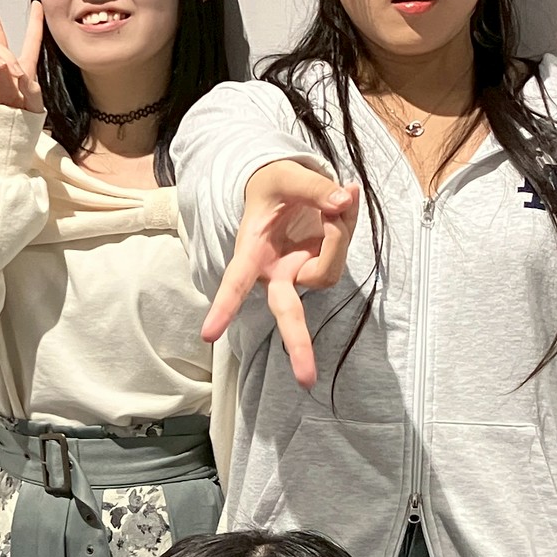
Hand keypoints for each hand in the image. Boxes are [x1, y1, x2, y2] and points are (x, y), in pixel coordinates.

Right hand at [0, 0, 44, 113]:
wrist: (8, 140)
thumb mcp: (34, 99)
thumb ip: (26, 79)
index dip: (34, 22)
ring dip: (6, 57)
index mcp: (25, 68)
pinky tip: (1, 71)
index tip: (37, 5)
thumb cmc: (22, 123)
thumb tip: (8, 65)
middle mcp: (6, 67)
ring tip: (13, 76)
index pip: (31, 40)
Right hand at [200, 160, 361, 388]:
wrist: (284, 188)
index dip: (224, 306)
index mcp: (252, 252)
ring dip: (341, 234)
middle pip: (286, 312)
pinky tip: (343, 206)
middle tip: (307, 381)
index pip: (236, 282)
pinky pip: (340, 256)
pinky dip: (348, 229)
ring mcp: (298, 273)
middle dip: (298, 344)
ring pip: (327, 270)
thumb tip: (344, 201)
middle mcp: (274, 271)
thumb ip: (315, 188)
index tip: (209, 335)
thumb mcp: (287, 175)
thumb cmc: (274, 185)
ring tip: (339, 198)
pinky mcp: (318, 269)